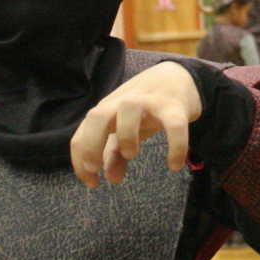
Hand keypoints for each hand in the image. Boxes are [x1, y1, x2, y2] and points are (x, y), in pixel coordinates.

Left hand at [69, 60, 200, 186]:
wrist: (178, 77)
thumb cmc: (146, 107)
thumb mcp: (126, 128)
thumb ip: (114, 152)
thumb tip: (111, 178)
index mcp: (108, 108)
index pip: (83, 132)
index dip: (81, 160)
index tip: (92, 182)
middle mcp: (123, 102)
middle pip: (97, 116)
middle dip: (91, 144)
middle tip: (96, 169)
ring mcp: (149, 101)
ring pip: (129, 110)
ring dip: (126, 135)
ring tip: (131, 155)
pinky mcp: (174, 105)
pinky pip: (174, 125)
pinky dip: (175, 146)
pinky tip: (174, 165)